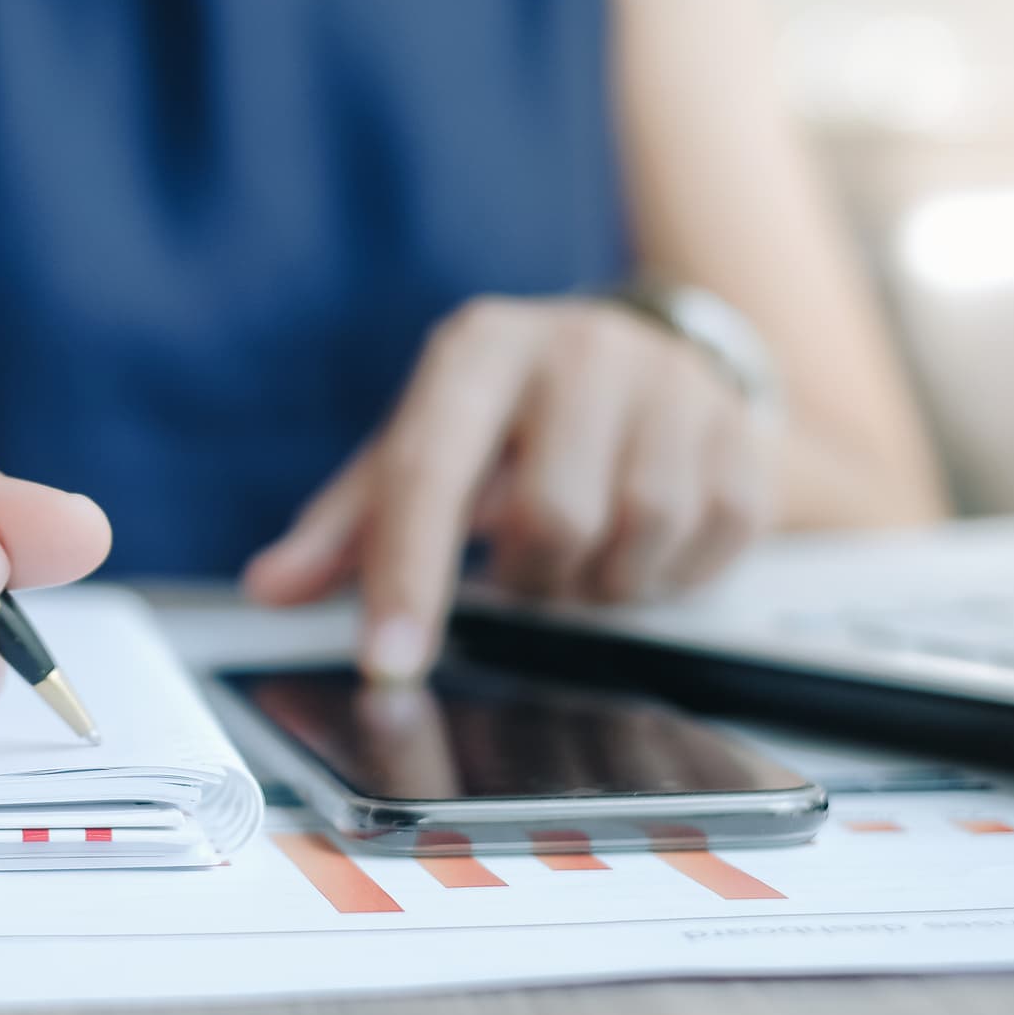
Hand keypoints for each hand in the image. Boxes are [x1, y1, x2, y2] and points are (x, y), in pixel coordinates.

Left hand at [242, 296, 772, 678]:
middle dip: (533, 578)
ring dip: (600, 581)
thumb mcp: (421, 450)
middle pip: (552, 519)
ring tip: (582, 550)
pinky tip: (643, 542)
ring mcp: (672, 384)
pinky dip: (668, 572)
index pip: (432, 472)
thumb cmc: (508, 420)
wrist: (645, 359)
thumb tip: (271, 587)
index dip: (408, 578)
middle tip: (527, 569)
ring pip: (634, 537)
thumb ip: (346, 525)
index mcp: (480, 348)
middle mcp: (578, 348)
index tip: (389, 666)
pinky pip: (709, 540)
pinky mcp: (742, 430)